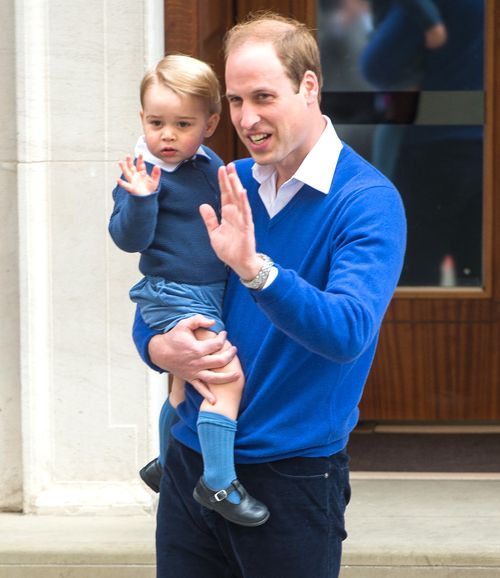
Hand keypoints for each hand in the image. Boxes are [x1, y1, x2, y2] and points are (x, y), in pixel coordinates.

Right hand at [117, 154, 160, 196]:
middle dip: (130, 161)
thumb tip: (157, 166)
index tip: (140, 153)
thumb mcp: (155, 181)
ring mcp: (132, 181)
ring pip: (127, 173)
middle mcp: (135, 176)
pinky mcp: (131, 188)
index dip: (140, 159)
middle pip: (131, 167)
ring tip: (120, 162)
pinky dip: (122, 183)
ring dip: (123, 168)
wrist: (148, 198)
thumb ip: (156, 173)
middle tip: (128, 155)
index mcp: (141, 173)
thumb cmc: (149, 189)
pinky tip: (118, 180)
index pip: (140, 165)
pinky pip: (126, 185)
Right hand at [148, 315, 238, 402]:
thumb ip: (198, 320)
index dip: (223, 338)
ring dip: (227, 378)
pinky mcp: (190, 378)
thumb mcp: (184, 324)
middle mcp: (197, 362)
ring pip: (214, 378)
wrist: (159, 352)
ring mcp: (194, 372)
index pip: (216, 344)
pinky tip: (215, 401)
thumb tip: (214, 322)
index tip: (224, 334)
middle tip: (234, 350)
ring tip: (237, 375)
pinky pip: (200, 388)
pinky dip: (207, 395)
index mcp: (196, 349)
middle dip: (230, 355)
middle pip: (220, 361)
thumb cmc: (173, 337)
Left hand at [199, 164, 262, 280]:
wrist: (240, 263)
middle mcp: (236, 214)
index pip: (225, 195)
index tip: (221, 169)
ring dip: (236, 186)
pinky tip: (241, 192)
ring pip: (239, 199)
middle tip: (229, 165)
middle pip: (232, 193)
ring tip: (233, 174)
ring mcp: (242, 219)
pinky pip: (245, 212)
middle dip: (230, 179)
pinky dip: (243, 202)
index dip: (223, 182)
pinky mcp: (247, 227)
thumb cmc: (230, 250)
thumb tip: (203, 205)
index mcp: (228, 215)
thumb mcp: (214, 233)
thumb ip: (210, 219)